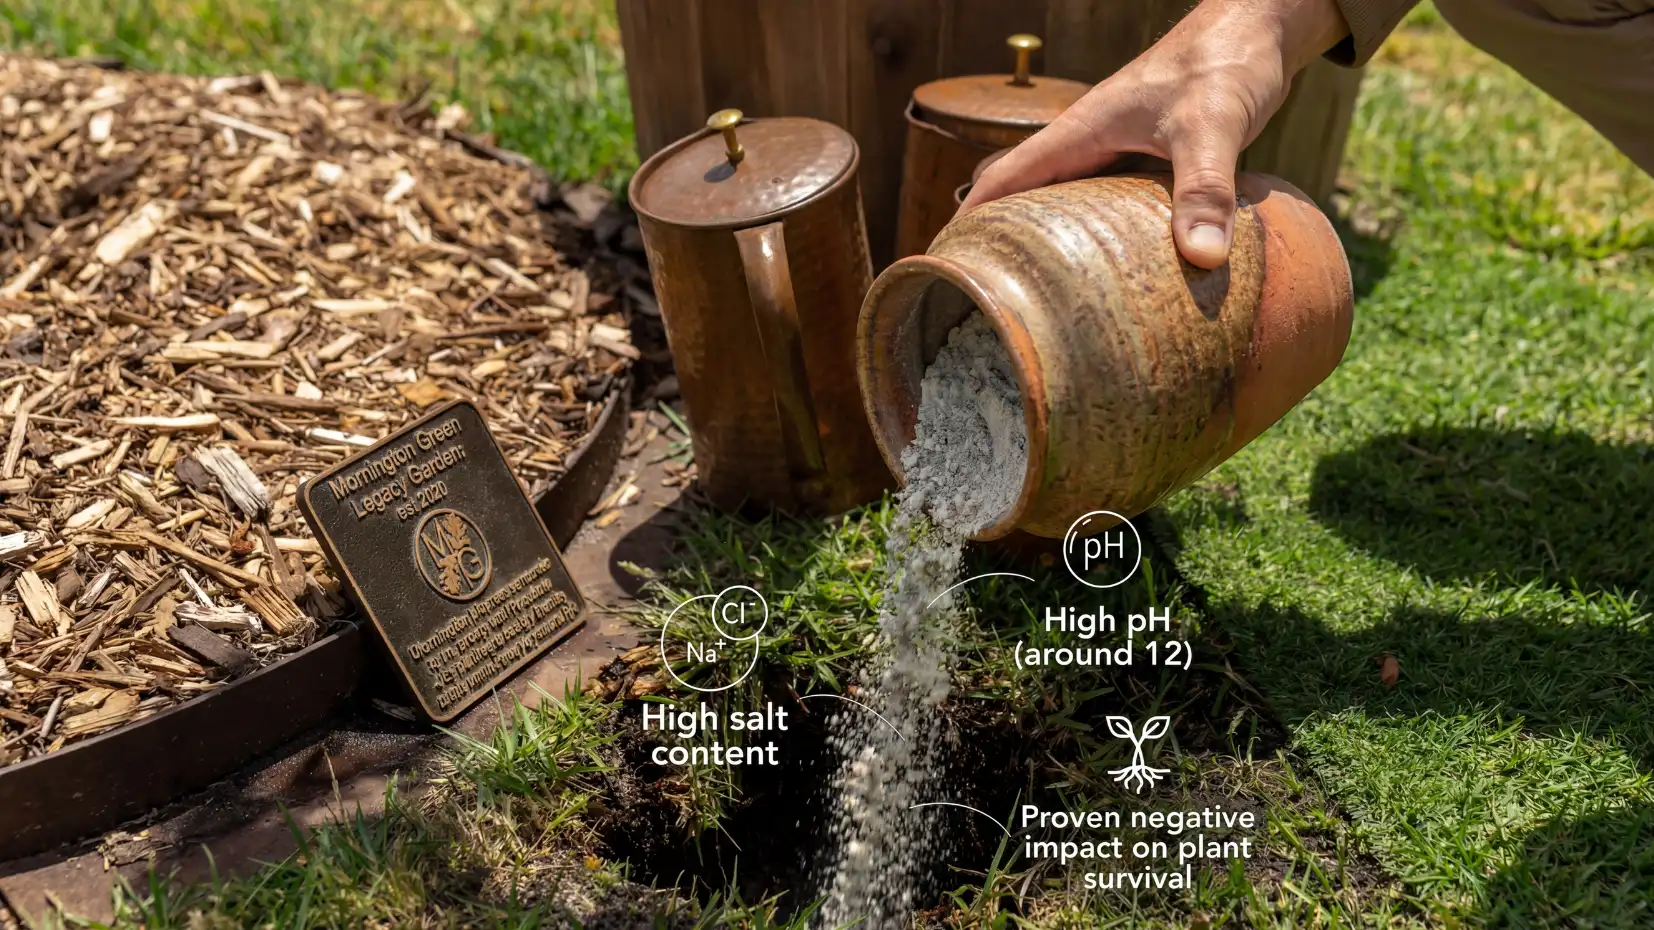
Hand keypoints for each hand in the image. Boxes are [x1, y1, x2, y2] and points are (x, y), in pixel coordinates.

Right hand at [960, 0, 1348, 267]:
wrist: (1261, 26)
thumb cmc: (1224, 61)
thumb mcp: (1212, 126)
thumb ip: (1205, 190)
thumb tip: (1201, 258)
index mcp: (1079, 133)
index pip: (1000, 181)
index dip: (966, 226)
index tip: (945, 271)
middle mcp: (1089, 145)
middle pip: (1023, 201)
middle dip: (999, 247)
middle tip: (989, 304)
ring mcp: (1117, 154)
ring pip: (1066, 208)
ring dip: (1050, 247)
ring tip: (1040, 303)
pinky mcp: (1148, 162)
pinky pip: (1108, 210)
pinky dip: (1100, 242)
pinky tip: (1113, 276)